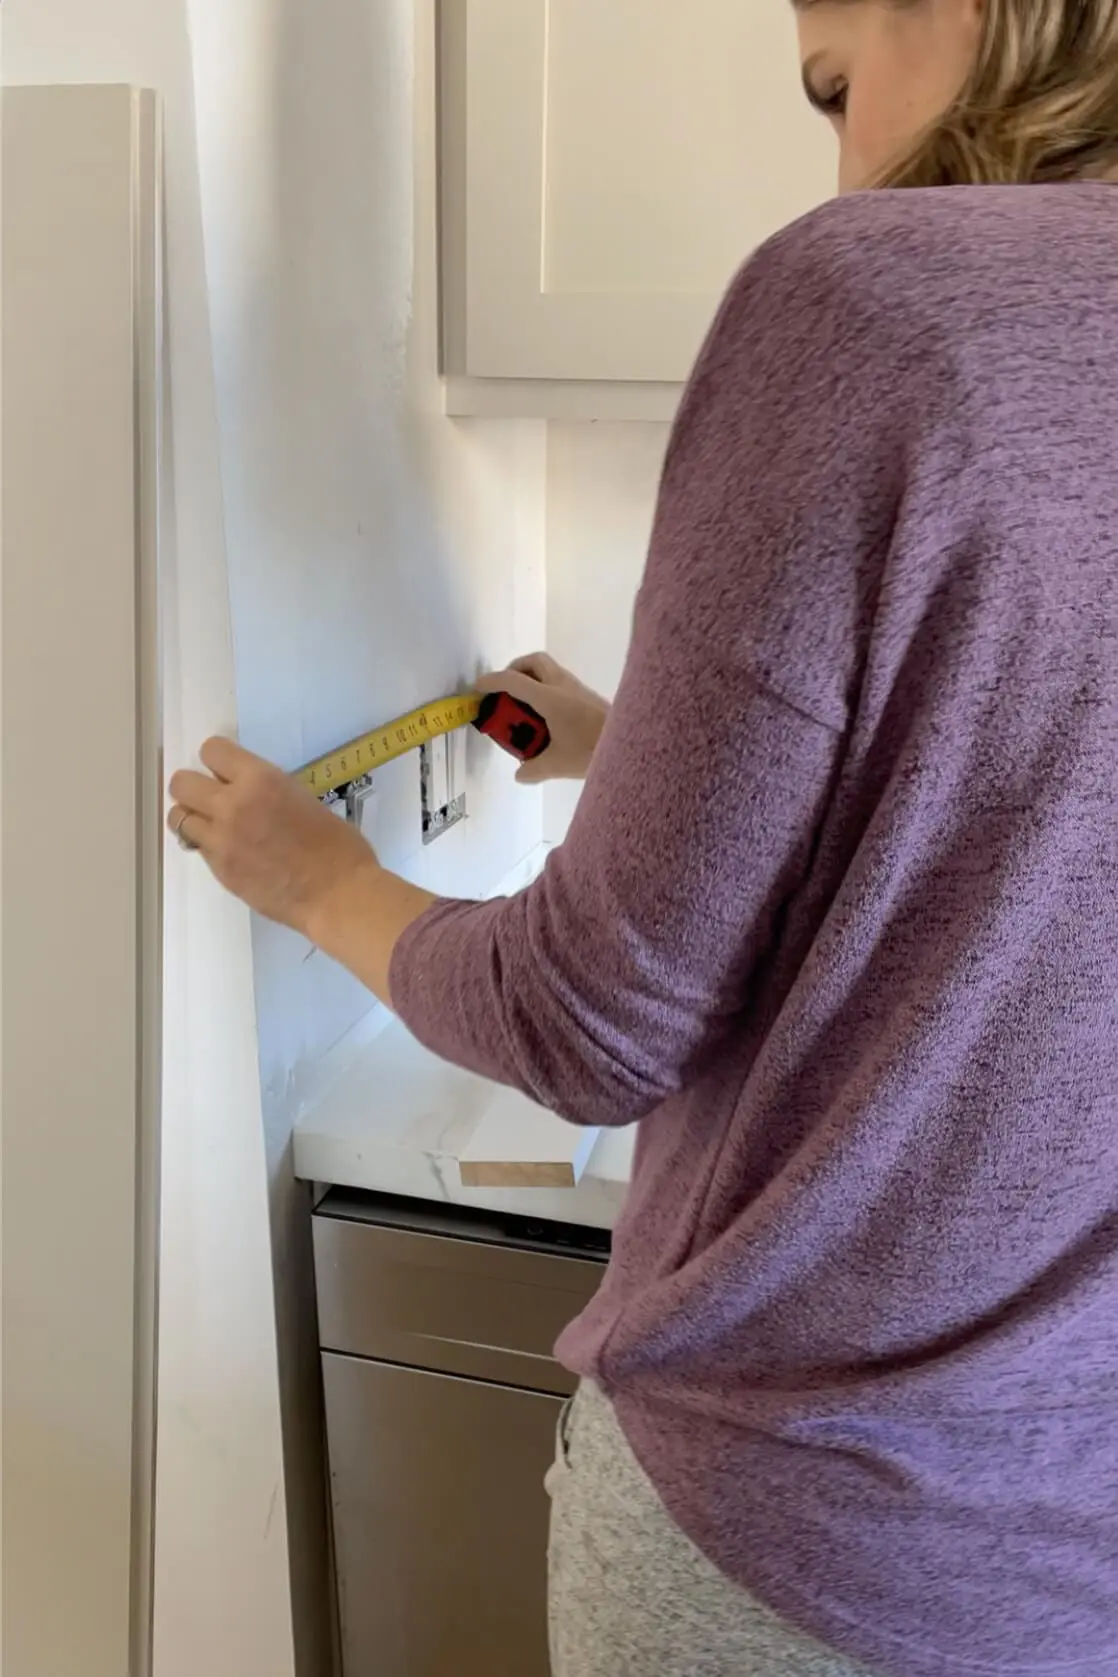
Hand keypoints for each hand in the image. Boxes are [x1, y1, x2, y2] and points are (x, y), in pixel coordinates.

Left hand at [167, 738, 380, 937]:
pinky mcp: (218, 869)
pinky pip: (197, 846)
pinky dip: (207, 845)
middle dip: (194, 788)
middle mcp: (232, 804)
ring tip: (217, 827)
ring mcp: (220, 839)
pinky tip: (231, 851)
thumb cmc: (338, 846)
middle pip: (181, 783)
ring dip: (195, 818)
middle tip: (214, 799)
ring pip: (178, 817)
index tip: (228, 772)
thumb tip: (250, 794)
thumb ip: (268, 793)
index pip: (212, 750)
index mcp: (260, 780)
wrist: (337, 894)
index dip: (218, 760)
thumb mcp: (303, 799)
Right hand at [476, 653, 608, 783]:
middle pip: (533, 661)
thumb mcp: (558, 765)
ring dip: (532, 682)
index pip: (513, 680)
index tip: (478, 689)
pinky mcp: (588, 696)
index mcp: (549, 697)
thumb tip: (520, 774)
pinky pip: (560, 684)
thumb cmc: (593, 750)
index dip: (491, 682)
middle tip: (505, 694)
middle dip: (514, 671)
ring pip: (548, 671)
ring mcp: (578, 688)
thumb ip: (534, 770)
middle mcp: (562, 685)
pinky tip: (547, 720)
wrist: (632, 742)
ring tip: (525, 712)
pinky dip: (547, 692)